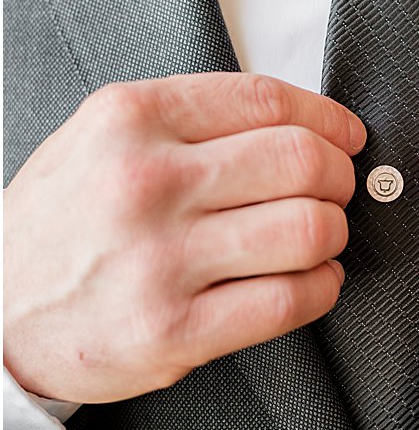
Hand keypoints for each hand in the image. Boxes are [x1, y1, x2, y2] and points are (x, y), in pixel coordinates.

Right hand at [3, 74, 364, 402]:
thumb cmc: (62, 226)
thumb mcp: (102, 141)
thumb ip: (192, 122)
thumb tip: (305, 122)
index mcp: (129, 120)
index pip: (268, 100)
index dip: (328, 119)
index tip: (345, 137)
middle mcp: (144, 182)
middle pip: (303, 162)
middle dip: (338, 178)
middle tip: (333, 193)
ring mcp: (159, 259)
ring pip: (310, 229)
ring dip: (333, 235)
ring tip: (315, 240)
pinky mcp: (174, 329)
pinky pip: (292, 299)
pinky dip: (322, 288)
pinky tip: (308, 282)